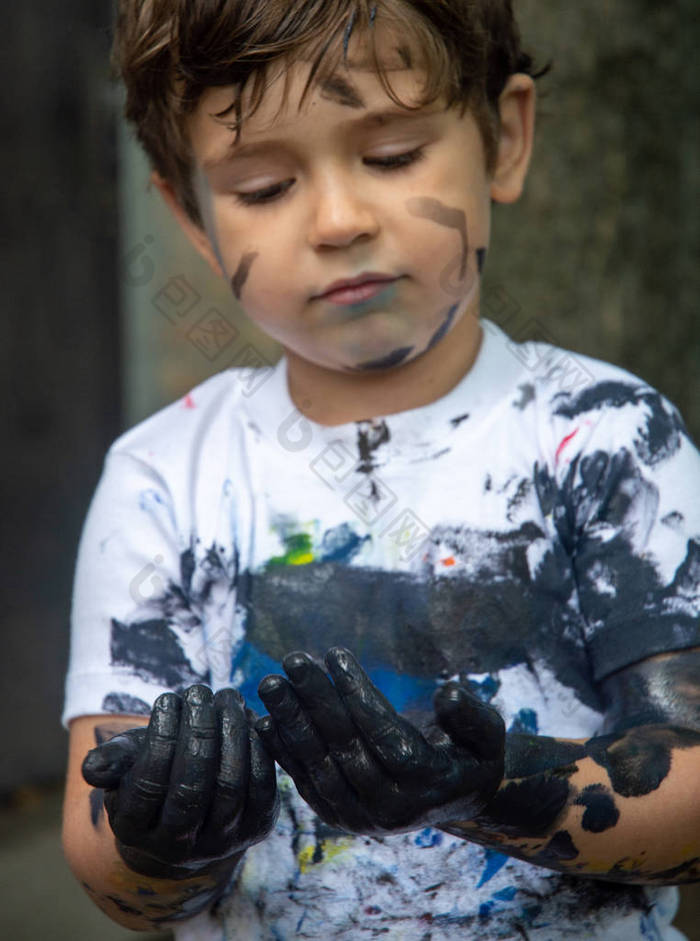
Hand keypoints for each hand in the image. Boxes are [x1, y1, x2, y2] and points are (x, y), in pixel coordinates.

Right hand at [82, 685, 278, 877]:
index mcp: (135, 831)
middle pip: (192, 788)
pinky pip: (262, 787)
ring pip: (230, 786)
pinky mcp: (256, 827)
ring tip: (226, 697)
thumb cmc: (154, 770)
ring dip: (231, 734)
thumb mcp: (127, 764)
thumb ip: (111, 761)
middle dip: (198, 732)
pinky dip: (257, 748)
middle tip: (199, 692)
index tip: (168, 698)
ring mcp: (221, 842)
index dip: (160, 737)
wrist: (194, 808)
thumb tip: (92, 767)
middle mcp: (178, 847)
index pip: (149, 784)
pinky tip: (248, 717)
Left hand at [256, 648, 504, 835]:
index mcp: (426, 787)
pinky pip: (306, 782)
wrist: (454, 797)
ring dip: (290, 723)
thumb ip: (472, 716)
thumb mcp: (488, 734)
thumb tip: (447, 695)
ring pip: (319, 766)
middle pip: (345, 749)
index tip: (336, 654)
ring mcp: (360, 818)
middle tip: (293, 660)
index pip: (384, 736)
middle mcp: (390, 810)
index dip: (358, 694)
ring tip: (271, 683)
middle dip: (315, 701)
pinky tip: (264, 720)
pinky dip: (283, 752)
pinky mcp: (339, 817)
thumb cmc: (471, 754)